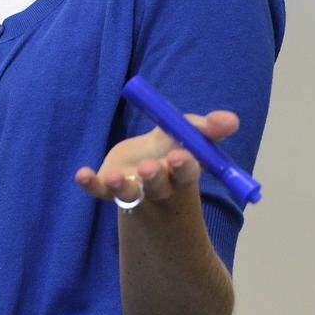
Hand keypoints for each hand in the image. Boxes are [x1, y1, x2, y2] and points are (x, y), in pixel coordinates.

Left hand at [74, 110, 238, 205]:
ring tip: (115, 177)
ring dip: (123, 186)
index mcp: (182, 172)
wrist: (144, 163)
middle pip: (158, 186)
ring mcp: (133, 189)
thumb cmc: (173, 148)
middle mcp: (158, 186)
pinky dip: (91, 183)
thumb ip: (208, 127)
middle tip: (150, 168)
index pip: (186, 173)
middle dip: (155, 178)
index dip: (183, 166)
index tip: (180, 156)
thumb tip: (232, 121)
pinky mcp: (109, 188)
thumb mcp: (190, 133)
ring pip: (129, 193)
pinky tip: (82, 174)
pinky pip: (99, 190)